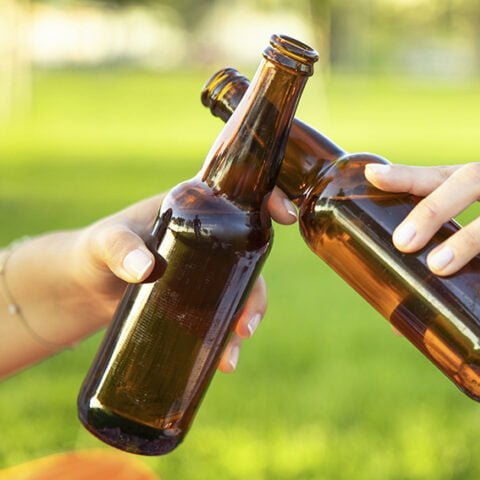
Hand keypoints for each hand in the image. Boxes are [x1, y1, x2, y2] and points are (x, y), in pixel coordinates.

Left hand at [69, 188, 296, 372]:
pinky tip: (224, 360)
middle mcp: (209, 235)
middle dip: (257, 291)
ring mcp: (207, 269)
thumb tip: (145, 270)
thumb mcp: (104, 244)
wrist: (82, 288)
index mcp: (193, 206)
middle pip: (249, 256)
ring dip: (245, 319)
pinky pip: (224, 314)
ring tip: (233, 352)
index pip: (240, 196)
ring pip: (242, 289)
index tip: (285, 217)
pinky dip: (227, 338)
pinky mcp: (199, 298)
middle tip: (247, 323)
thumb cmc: (93, 251)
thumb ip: (120, 249)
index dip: (269, 200)